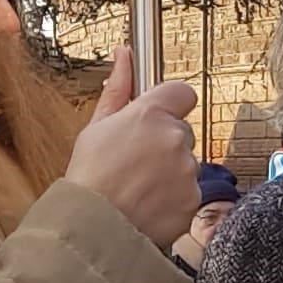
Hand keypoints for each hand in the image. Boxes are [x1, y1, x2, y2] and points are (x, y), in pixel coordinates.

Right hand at [68, 44, 202, 243]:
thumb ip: (118, 88)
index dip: (169, 105)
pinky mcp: (193, 200)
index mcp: (152, 114)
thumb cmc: (89, 177)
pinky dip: (173, 199)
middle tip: (134, 162)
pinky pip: (188, 193)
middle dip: (164, 143)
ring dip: (169, 172)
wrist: (93, 228)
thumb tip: (124, 54)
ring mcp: (187, 171)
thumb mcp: (96, 126)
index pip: (182, 92)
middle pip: (182, 132)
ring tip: (137, 187)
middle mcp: (175, 139)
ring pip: (186, 164)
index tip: (154, 119)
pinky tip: (147, 204)